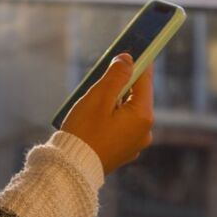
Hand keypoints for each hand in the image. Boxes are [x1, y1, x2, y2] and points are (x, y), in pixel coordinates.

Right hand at [60, 53, 153, 175]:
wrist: (71, 170)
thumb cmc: (84, 132)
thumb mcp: (99, 97)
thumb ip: (116, 75)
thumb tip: (128, 59)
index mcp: (143, 115)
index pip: (144, 79)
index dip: (137, 61)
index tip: (132, 47)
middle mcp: (145, 130)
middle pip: (136, 95)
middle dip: (121, 83)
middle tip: (103, 74)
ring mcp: (136, 143)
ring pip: (128, 111)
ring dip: (115, 101)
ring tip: (93, 100)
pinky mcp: (124, 151)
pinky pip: (122, 126)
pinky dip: (112, 117)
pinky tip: (95, 118)